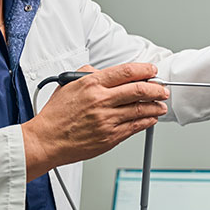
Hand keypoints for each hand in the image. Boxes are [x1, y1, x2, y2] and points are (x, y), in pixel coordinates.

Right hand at [21, 63, 168, 178]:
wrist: (46, 140)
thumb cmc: (55, 115)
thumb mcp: (68, 85)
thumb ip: (88, 74)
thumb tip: (106, 71)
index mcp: (91, 84)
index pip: (126, 71)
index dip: (144, 69)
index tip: (151, 70)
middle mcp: (101, 100)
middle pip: (139, 89)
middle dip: (156, 88)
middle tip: (162, 88)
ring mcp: (107, 120)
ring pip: (140, 109)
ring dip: (155, 105)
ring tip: (161, 104)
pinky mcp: (110, 137)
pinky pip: (135, 127)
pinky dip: (147, 121)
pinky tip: (151, 118)